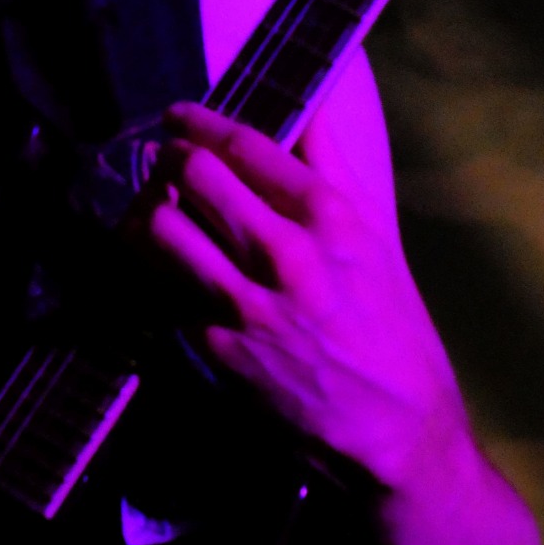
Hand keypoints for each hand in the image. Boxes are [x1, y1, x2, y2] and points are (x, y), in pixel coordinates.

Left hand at [124, 102, 467, 491]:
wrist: (395, 434)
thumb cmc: (393, 330)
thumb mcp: (376, 240)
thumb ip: (332, 172)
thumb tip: (307, 110)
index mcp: (330, 217)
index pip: (244, 145)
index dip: (199, 121)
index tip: (179, 115)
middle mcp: (284, 253)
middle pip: (193, 174)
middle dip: (167, 157)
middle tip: (161, 158)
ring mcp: (244, 302)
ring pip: (161, 227)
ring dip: (148, 210)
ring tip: (152, 208)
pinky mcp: (214, 346)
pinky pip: (164, 288)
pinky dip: (157, 271)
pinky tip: (162, 268)